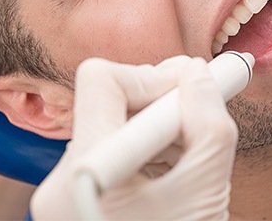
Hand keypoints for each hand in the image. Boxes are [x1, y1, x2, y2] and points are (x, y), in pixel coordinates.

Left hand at [31, 56, 236, 219]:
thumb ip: (208, 122)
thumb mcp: (206, 188)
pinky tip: (178, 169)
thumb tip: (198, 74)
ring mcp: (70, 191)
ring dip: (164, 127)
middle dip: (165, 102)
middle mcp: (63, 179)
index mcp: (84, 175)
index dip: (154, 78)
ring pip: (118, 123)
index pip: (103, 80)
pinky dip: (154, 148)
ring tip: (193, 155)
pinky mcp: (84, 197)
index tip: (194, 91)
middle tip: (204, 114)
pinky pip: (118, 149)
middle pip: (111, 101)